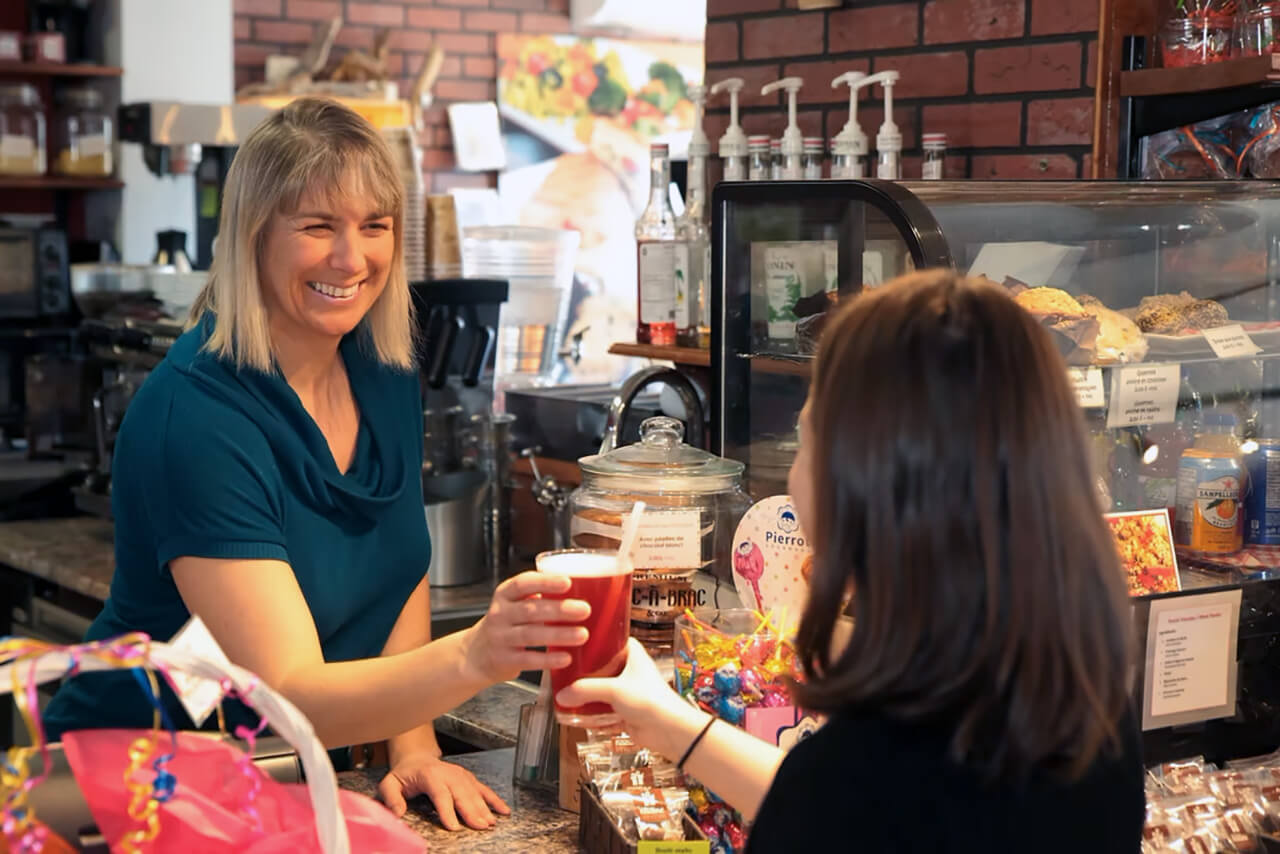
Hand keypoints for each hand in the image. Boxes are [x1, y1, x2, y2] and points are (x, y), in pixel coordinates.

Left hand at [378, 751, 510, 830]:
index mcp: (429, 775)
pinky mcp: (468, 779)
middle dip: (472, 811)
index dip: (447, 810)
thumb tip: (397, 815)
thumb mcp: (389, 784)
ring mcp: (461, 775)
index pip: (440, 793)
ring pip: (474, 792)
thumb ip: (391, 798)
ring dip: (484, 808)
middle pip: (462, 793)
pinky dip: (495, 800)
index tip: (454, 827)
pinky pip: (483, 789)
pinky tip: (504, 811)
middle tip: (480, 826)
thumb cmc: (404, 774)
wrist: (417, 758)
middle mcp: (449, 773)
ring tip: (490, 823)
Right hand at [462, 571, 590, 683]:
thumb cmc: (506, 624)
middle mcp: (500, 614)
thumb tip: (581, 590)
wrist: (476, 654)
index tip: (567, 582)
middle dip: (560, 609)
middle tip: (585, 610)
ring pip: (531, 634)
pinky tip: (566, 657)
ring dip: (559, 634)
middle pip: (531, 610)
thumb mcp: (514, 604)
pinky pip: (528, 659)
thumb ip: (539, 597)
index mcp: (504, 595)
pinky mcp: (504, 660)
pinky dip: (548, 659)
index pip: (523, 583)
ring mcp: (500, 638)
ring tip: (582, 634)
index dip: (545, 582)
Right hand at [555, 638, 687, 750]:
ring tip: (568, 693)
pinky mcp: (626, 711)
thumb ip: (585, 691)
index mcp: (633, 655)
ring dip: (589, 694)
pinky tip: (580, 714)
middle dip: (586, 671)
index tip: (578, 641)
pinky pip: (605, 709)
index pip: (612, 639)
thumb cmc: (652, 701)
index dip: (597, 640)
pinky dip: (594, 712)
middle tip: (567, 669)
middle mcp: (630, 671)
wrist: (669, 730)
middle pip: (603, 666)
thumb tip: (562, 695)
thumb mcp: (614, 690)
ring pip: (603, 689)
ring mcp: (628, 691)